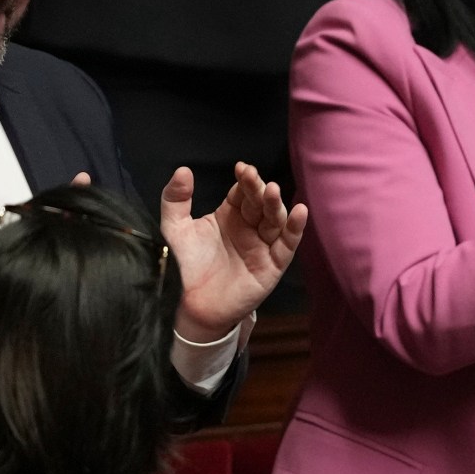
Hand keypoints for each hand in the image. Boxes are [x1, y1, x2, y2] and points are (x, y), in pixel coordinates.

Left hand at [163, 162, 307, 341]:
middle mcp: (249, 229)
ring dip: (276, 205)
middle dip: (259, 190)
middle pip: (260, 204)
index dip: (245, 181)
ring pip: (276, 221)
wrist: (189, 304)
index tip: (242, 169)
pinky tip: (300, 212)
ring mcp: (263, 247)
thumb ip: (175, 199)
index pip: (243, 194)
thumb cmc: (184, 266)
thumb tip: (183, 170)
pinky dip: (296, 228)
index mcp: (229, 217)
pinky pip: (287, 245)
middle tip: (254, 178)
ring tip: (273, 191)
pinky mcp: (273, 266)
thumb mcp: (174, 228)